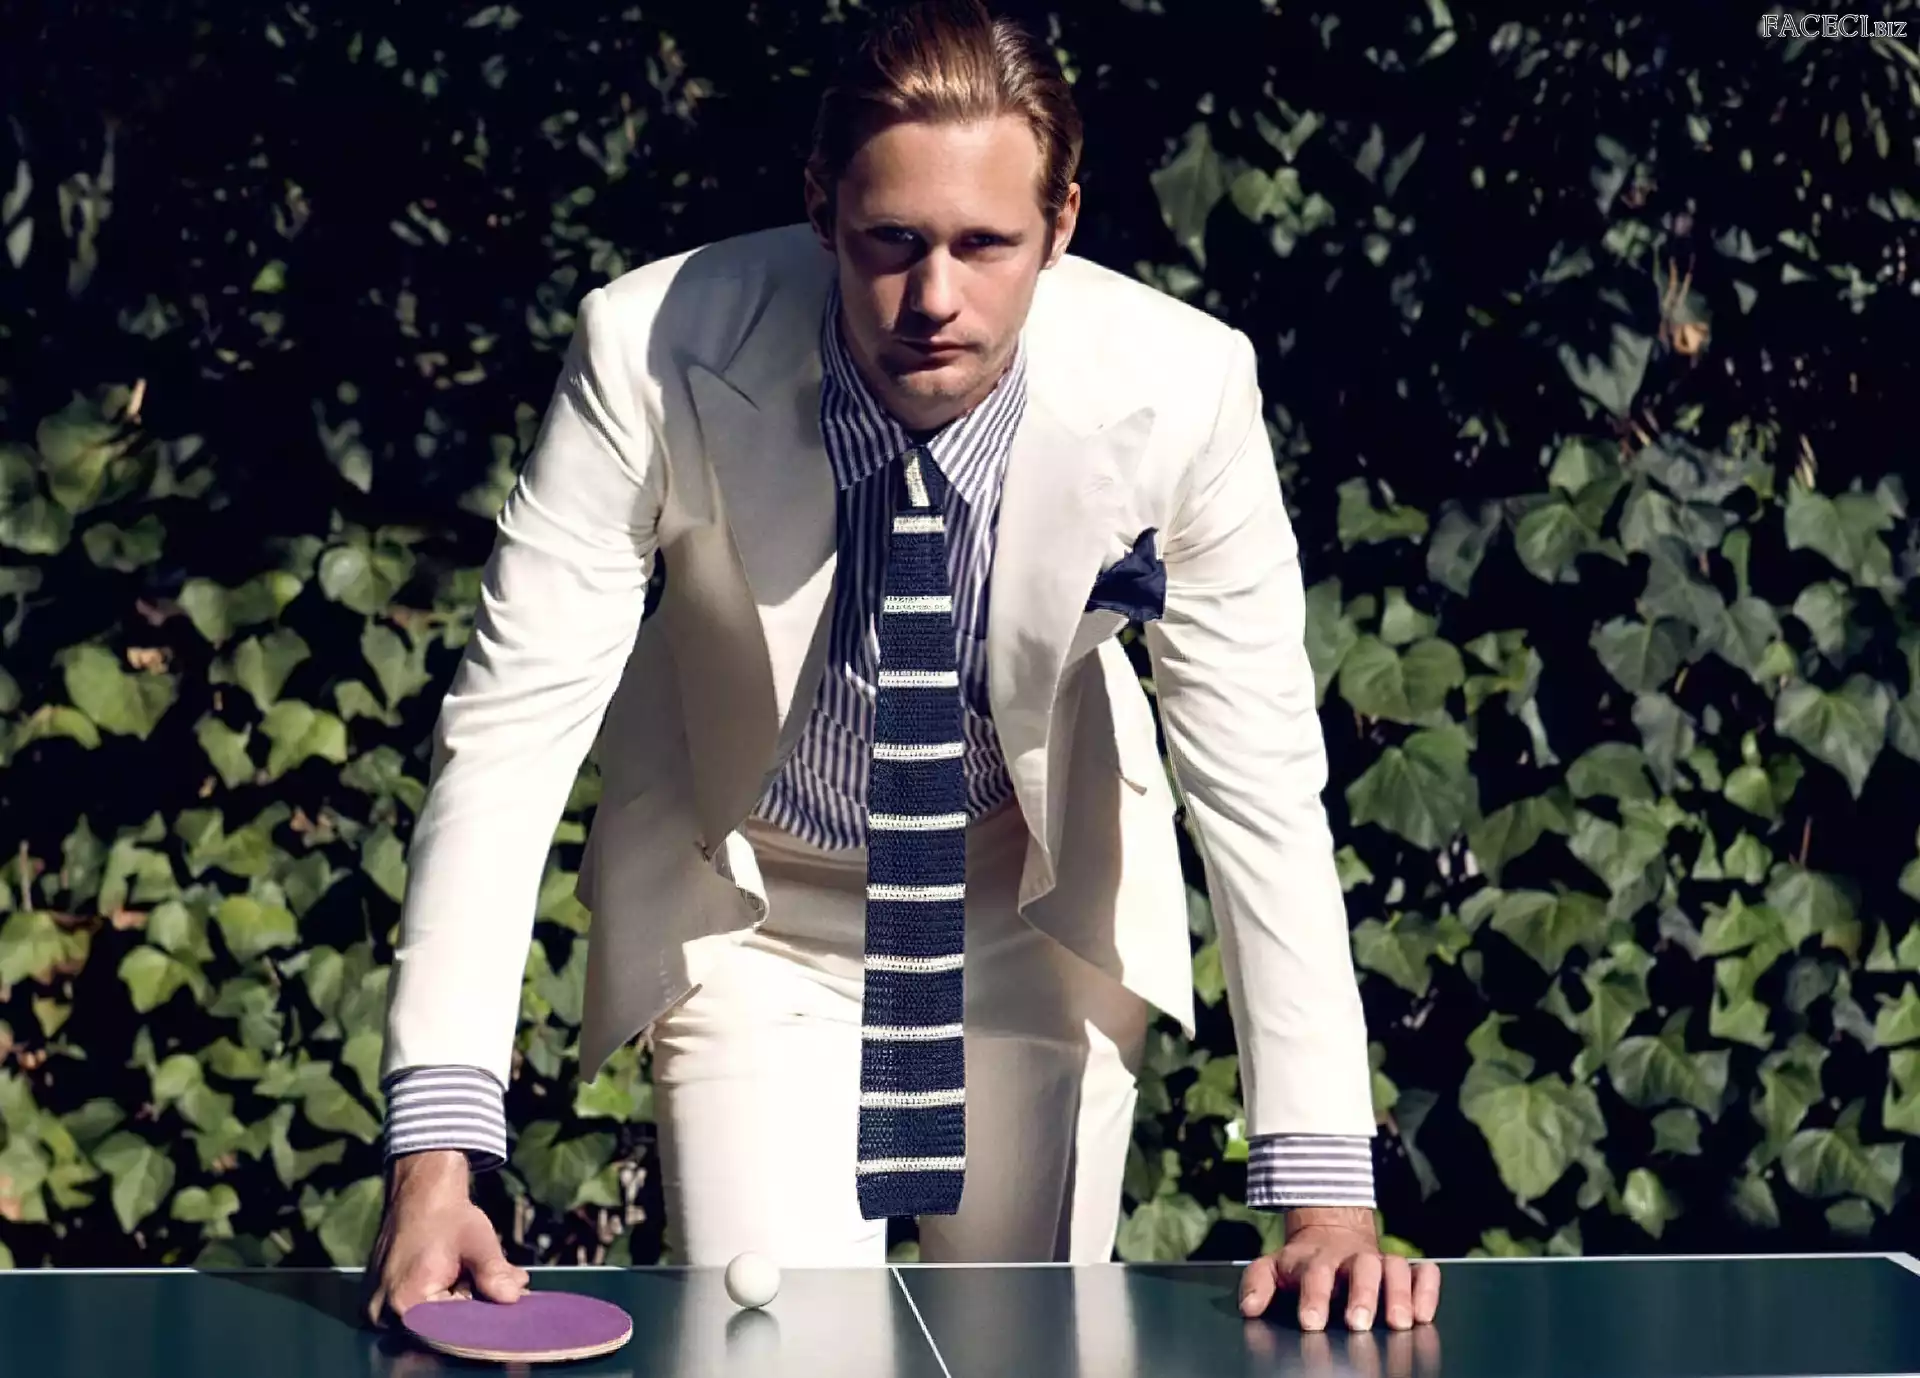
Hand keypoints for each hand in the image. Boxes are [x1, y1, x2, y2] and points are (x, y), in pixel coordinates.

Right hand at [362, 1150, 529, 1326]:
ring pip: (428, 1324)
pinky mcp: (379, 1305)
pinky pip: (414, 1316)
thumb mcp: (478, 1242)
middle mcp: (385, 1315)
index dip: (480, 1323)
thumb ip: (494, 1274)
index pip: (451, 1333)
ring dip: (456, 1307)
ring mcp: (378, 1312)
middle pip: (438, 1331)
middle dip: (471, 1314)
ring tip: (469, 1277)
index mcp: (407, 1302)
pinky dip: (439, 1303)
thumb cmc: (448, 1216)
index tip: (503, 1312)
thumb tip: (514, 1298)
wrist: (418, 1193)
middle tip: (499, 1292)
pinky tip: (455, 1281)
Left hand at [1237, 1206, 1439, 1332]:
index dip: (1314, 1296)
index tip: (1311, 1321)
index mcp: (1316, 1260)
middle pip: (1360, 1268)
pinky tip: (1424, 1312)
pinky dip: (1427, 1289)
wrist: (1332, 1232)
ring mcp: (1381, 1261)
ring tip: (1399, 1322)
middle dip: (1361, 1294)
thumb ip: (1257, 1284)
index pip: (1315, 1274)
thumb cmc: (1301, 1264)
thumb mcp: (1272, 1267)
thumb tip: (1248, 1308)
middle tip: (1358, 1323)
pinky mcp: (1406, 1269)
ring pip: (1395, 1268)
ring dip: (1398, 1293)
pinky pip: (1423, 1272)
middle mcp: (1351, 1258)